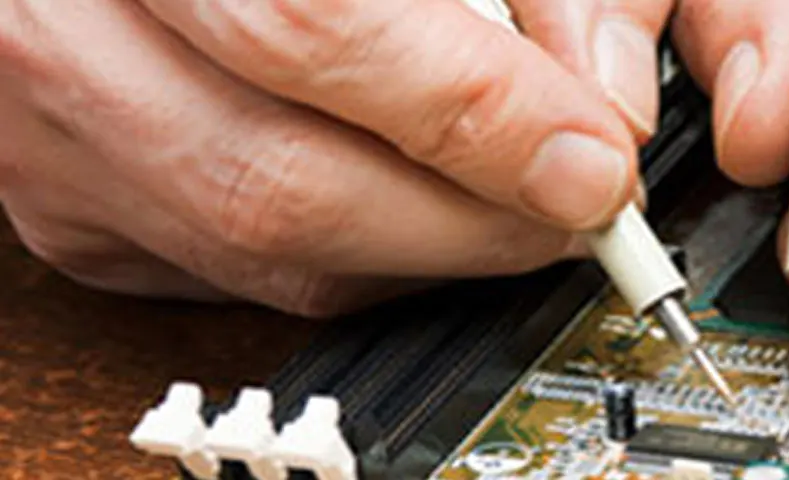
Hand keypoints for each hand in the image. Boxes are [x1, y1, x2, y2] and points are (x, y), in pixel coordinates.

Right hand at [0, 0, 669, 316]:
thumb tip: (599, 106)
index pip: (312, 29)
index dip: (472, 112)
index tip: (592, 158)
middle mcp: (66, 36)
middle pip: (283, 183)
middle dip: (470, 221)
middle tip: (582, 205)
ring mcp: (56, 138)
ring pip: (265, 255)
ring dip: (424, 252)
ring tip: (518, 206)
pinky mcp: (75, 205)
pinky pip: (238, 274)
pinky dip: (355, 256)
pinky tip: (413, 206)